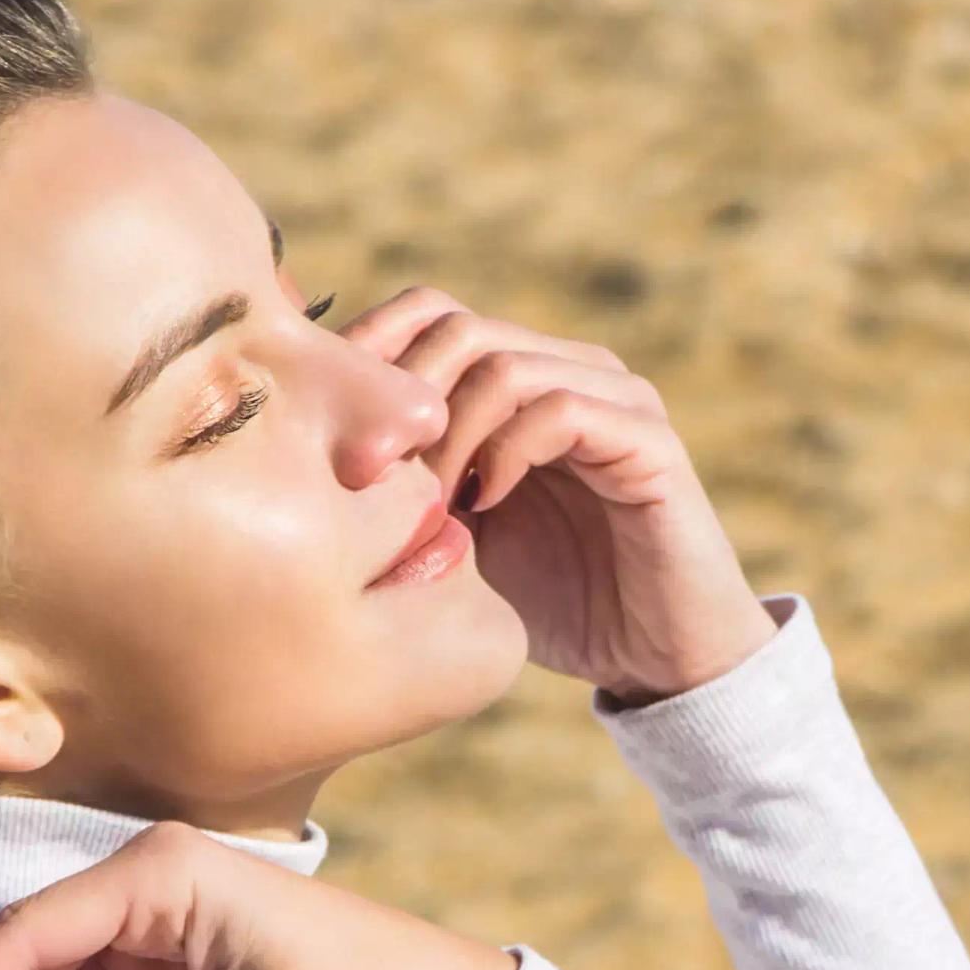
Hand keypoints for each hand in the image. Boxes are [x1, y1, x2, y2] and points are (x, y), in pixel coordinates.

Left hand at [332, 287, 776, 703]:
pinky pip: (562, 410)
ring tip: (429, 501)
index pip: (433, 314)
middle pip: (459, 326)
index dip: (371, 351)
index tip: (328, 426)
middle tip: (368, 472)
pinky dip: (508, 451)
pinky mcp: (650, 441)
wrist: (655, 654)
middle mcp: (572, 371)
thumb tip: (314, 450)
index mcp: (524, 381)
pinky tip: (486, 504)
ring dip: (448, 433)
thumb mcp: (456, 537)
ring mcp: (616, 399)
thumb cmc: (554, 598)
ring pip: (505, 364)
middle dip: (400, 397)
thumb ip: (407, 485)